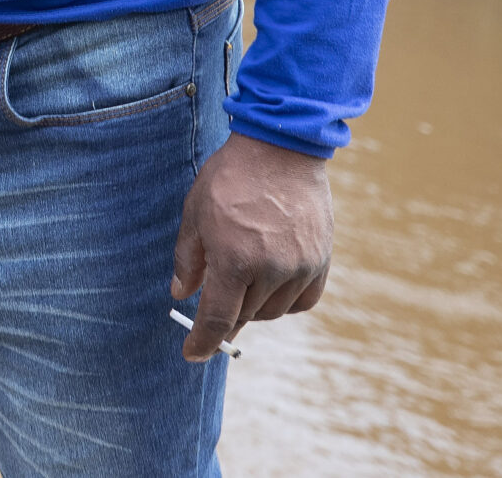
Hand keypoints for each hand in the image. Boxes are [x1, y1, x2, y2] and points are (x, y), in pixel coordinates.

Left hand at [169, 132, 331, 359]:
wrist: (280, 148)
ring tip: (242, 282)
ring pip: (273, 311)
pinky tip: (271, 286)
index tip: (193, 354)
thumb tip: (181, 295)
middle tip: (214, 311)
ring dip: (254, 308)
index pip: (217, 318)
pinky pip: (303, 301)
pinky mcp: (320, 260)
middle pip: (244, 316)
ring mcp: (299, 266)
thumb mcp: (195, 213)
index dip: (203, 342)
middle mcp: (270, 269)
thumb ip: (187, 259)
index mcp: (233, 259)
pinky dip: (285, 302)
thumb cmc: (230, 177)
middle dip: (225, 318)